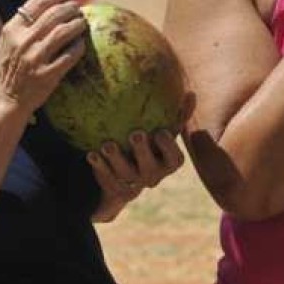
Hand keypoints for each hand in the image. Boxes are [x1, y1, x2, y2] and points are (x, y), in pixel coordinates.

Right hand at [0, 0, 87, 116]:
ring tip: (81, 21)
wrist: (3, 100)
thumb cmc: (8, 68)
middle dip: (70, 7)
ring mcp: (35, 58)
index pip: (37, 2)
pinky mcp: (48, 75)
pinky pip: (70, 55)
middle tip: (77, 7)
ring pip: (63, 31)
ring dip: (77, 23)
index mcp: (12, 29)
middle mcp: (23, 41)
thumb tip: (51, 4)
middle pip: (53, 14)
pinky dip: (78, 46)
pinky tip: (80, 43)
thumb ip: (24, 24)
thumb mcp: (8, 41)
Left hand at [89, 93, 190, 220]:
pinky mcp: (116, 189)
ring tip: (108, 145)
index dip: (168, 148)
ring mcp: (134, 184)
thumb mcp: (164, 130)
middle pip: (150, 168)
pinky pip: (107, 179)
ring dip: (116, 159)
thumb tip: (191, 94)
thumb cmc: (152, 145)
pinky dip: (100, 167)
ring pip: (126, 175)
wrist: (130, 176)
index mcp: (168, 163)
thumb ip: (178, 116)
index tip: (160, 132)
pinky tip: (92, 154)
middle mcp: (153, 176)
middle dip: (142, 152)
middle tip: (135, 134)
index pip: (174, 159)